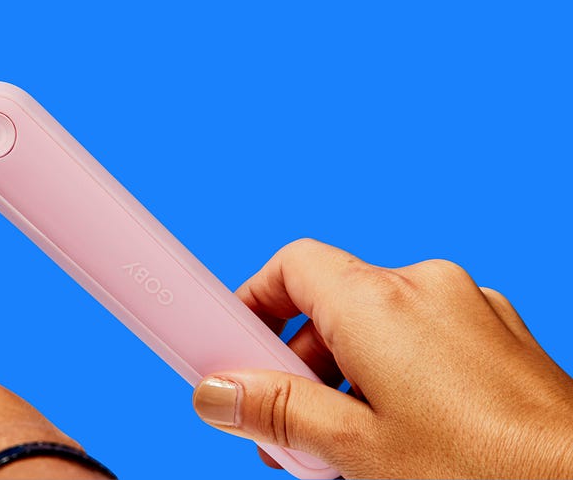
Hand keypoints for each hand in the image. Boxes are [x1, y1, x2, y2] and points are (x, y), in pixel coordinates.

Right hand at [192, 238, 572, 478]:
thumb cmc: (482, 474)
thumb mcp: (357, 452)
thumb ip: (278, 413)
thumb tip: (215, 393)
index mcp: (378, 301)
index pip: (292, 265)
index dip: (255, 304)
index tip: (234, 353)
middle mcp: (426, 288)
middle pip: (335, 305)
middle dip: (300, 367)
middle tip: (284, 432)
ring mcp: (475, 311)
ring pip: (384, 332)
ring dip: (350, 383)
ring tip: (345, 454)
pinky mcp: (508, 343)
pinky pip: (430, 345)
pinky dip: (401, 382)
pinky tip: (403, 446)